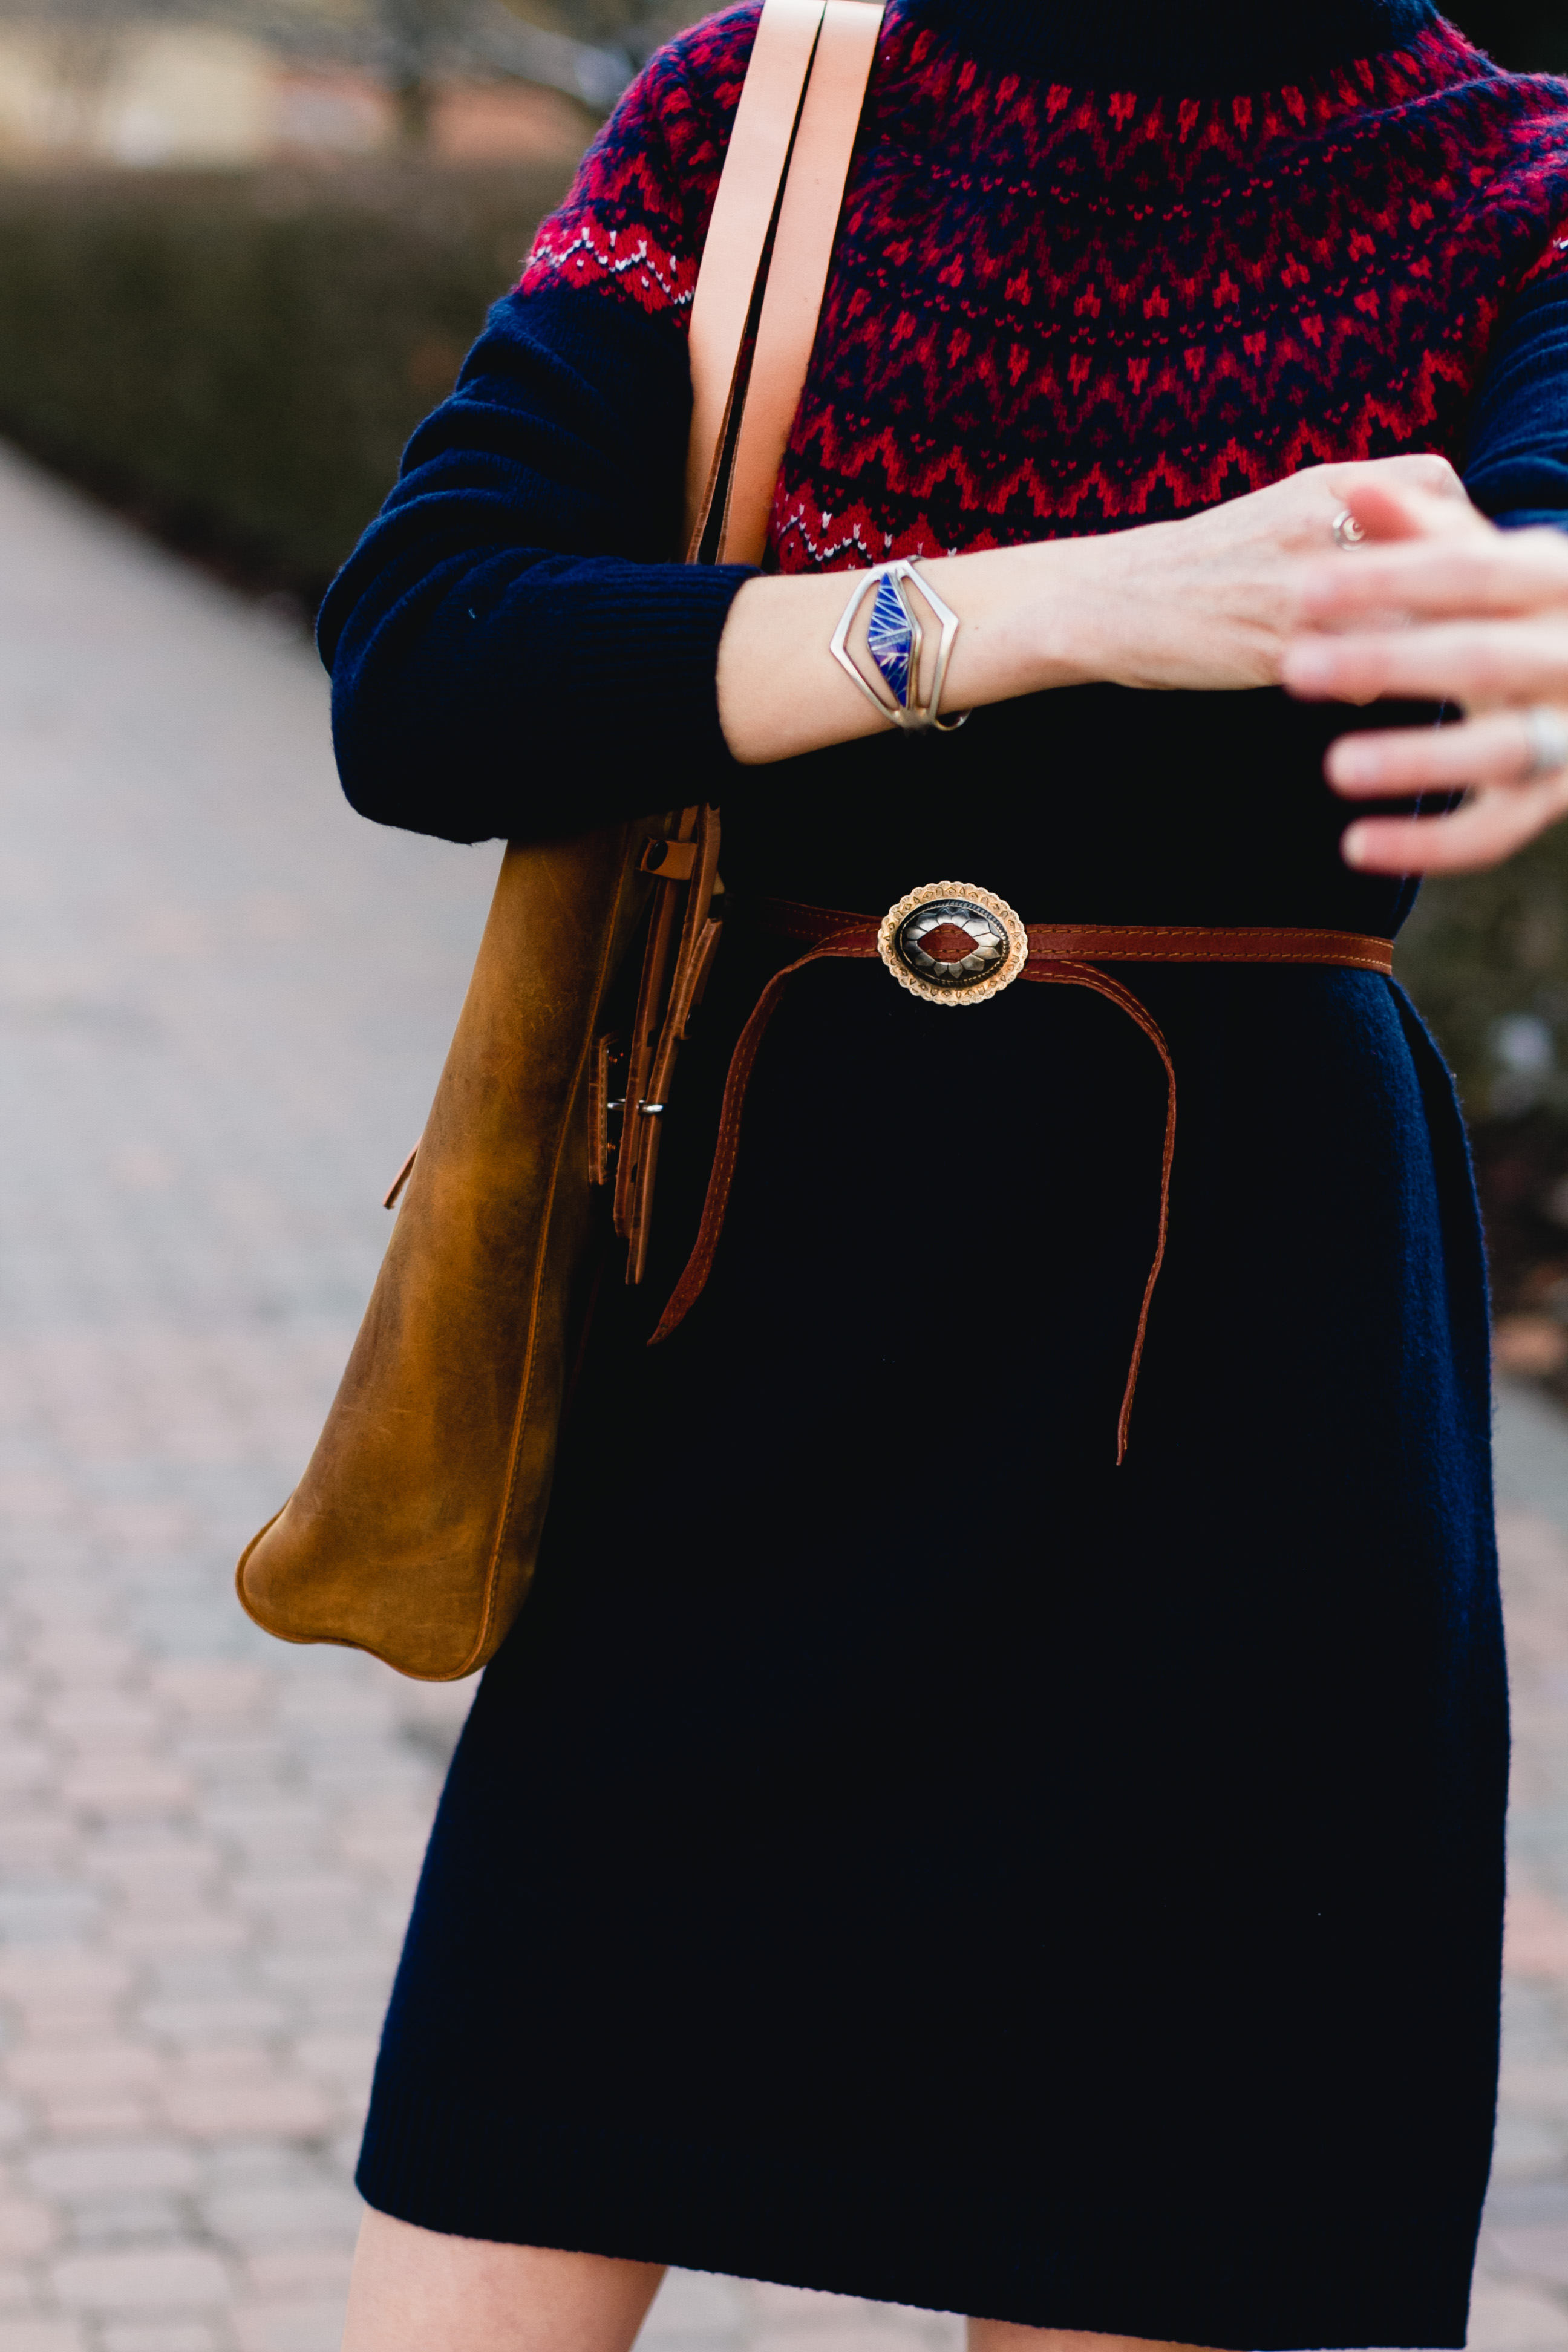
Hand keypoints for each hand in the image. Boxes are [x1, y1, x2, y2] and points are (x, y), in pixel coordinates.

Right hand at [1075, 453, 1467, 692]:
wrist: (1115, 599)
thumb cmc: (1203, 563)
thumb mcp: (1279, 508)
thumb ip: (1347, 513)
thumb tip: (1420, 540)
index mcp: (1322, 484)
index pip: (1435, 485)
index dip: (1458, 521)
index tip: (1453, 556)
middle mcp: (1320, 527)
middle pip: (1435, 555)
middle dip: (1450, 593)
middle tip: (1447, 619)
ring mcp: (1302, 590)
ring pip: (1409, 620)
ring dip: (1417, 644)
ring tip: (1404, 657)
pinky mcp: (1282, 649)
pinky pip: (1363, 673)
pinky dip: (1367, 683)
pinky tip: (1349, 684)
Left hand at [1281, 473, 1567, 872]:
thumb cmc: (1518, 608)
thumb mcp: (1483, 560)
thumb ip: (1420, 527)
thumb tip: (1355, 489)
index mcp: (1554, 580)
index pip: (1472, 570)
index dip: (1390, 577)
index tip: (1304, 587)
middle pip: (1483, 657)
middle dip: (1389, 661)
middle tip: (1294, 667)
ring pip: (1501, 750)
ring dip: (1418, 757)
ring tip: (1334, 766)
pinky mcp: (1552, 797)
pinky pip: (1493, 831)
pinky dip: (1427, 846)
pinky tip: (1352, 847)